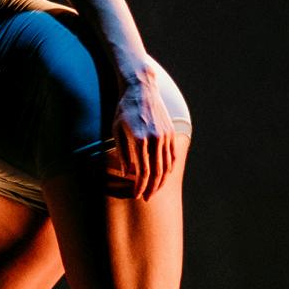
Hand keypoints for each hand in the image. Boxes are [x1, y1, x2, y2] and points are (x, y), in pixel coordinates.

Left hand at [106, 60, 181, 200]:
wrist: (141, 90)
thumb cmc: (123, 110)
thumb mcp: (116, 130)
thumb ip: (123, 152)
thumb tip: (128, 172)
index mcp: (139, 140)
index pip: (142, 171)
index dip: (140, 185)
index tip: (136, 195)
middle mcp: (155, 139)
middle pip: (156, 171)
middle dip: (151, 187)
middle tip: (146, 198)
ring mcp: (165, 136)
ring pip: (166, 165)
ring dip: (161, 180)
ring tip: (155, 190)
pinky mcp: (170, 132)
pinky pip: (172, 155)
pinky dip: (169, 167)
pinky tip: (164, 175)